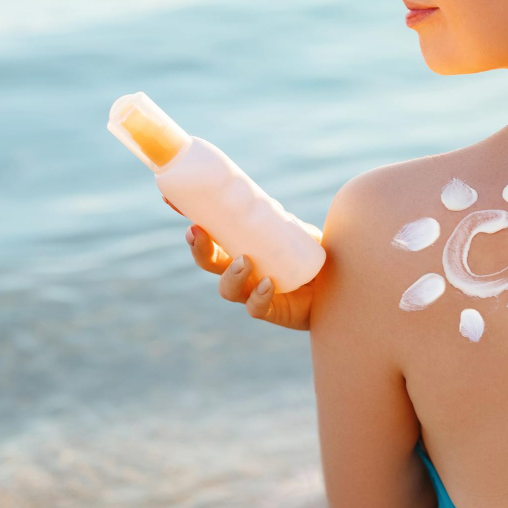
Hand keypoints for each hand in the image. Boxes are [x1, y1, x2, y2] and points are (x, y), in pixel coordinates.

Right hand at [164, 195, 318, 330]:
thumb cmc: (312, 257)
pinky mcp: (270, 310)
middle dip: (198, 248)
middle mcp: (240, 270)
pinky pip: (256, 307)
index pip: (209, 232)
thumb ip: (282, 220)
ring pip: (227, 288)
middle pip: (208, 262)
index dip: (188, 216)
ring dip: (230, 274)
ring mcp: (252, 291)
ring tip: (244, 261)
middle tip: (197, 232)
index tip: (169, 197)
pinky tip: (268, 284)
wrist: (337, 287)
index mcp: (240, 246)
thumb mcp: (298, 231)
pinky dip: (259, 296)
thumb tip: (261, 203)